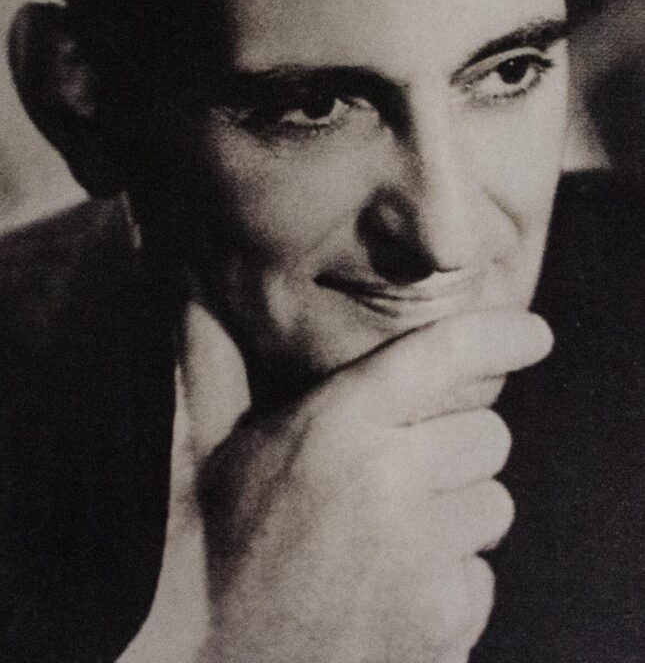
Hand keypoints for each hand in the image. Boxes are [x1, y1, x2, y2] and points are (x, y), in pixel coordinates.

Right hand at [196, 310, 551, 662]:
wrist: (208, 661)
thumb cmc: (208, 547)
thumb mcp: (201, 444)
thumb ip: (209, 356)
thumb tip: (188, 279)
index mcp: (335, 427)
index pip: (445, 356)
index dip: (500, 336)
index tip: (533, 334)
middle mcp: (390, 485)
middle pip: (488, 433)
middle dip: (457, 441)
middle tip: (405, 463)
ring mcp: (422, 561)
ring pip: (494, 504)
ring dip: (458, 508)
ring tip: (396, 528)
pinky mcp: (442, 625)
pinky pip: (484, 575)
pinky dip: (453, 574)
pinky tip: (398, 583)